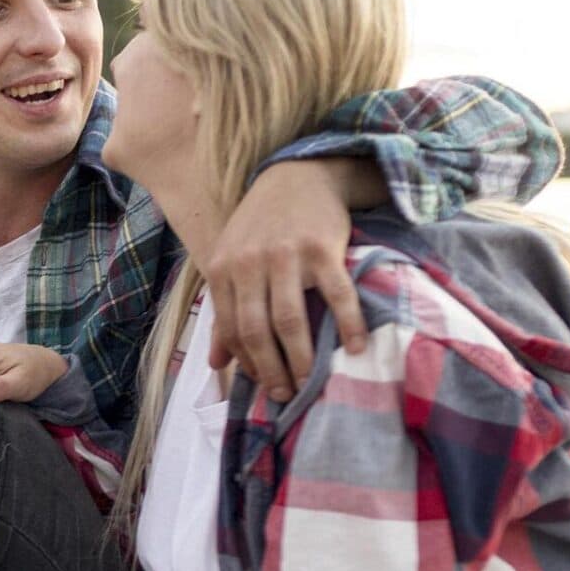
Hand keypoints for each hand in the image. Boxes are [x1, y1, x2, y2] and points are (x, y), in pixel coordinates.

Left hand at [198, 160, 370, 401]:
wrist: (297, 176)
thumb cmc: (260, 228)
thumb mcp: (231, 264)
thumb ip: (224, 312)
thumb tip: (216, 364)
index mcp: (222, 269)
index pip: (232, 329)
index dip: (247, 363)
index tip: (262, 385)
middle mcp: (249, 264)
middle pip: (259, 331)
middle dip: (271, 370)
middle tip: (286, 394)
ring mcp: (286, 255)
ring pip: (291, 320)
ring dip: (302, 358)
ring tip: (311, 381)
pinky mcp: (322, 248)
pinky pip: (337, 296)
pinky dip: (348, 325)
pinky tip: (354, 348)